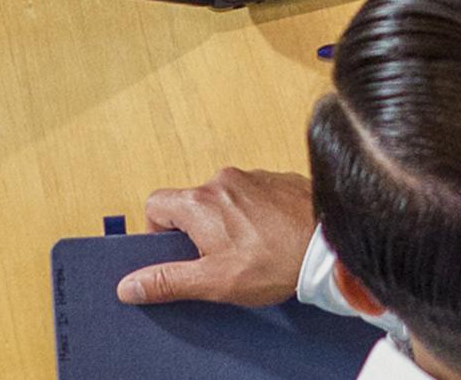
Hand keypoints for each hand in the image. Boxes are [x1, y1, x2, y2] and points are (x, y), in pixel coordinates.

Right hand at [118, 169, 315, 305]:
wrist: (330, 245)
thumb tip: (130, 284)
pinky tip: (271, 237)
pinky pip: (253, 195)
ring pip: (224, 199)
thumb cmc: (276, 262)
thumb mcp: (214, 281)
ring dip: (228, 222)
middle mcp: (223, 180)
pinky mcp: (279, 179)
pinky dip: (255, 214)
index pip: (155, 204)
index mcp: (199, 202)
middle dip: (197, 231)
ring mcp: (253, 177)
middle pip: (191, 202)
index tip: (177, 253)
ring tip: (250, 251)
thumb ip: (168, 281)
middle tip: (217, 258)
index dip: (158, 231)